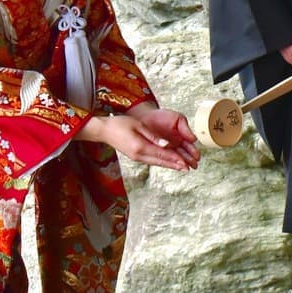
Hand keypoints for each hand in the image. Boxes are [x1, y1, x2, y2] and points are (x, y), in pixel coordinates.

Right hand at [77, 114, 196, 170]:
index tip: (185, 162)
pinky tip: (167, 162)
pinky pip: (151, 160)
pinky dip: (161, 162)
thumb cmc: (119, 124)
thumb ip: (153, 136)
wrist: (103, 130)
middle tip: (188, 168)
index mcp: (140, 147)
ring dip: (169, 165)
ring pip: (156, 162)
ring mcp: (136, 157)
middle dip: (174, 165)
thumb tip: (167, 144)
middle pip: (160, 161)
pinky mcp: (135, 156)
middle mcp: (138, 155)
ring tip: (181, 167)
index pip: (161, 154)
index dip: (174, 159)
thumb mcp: (138, 125)